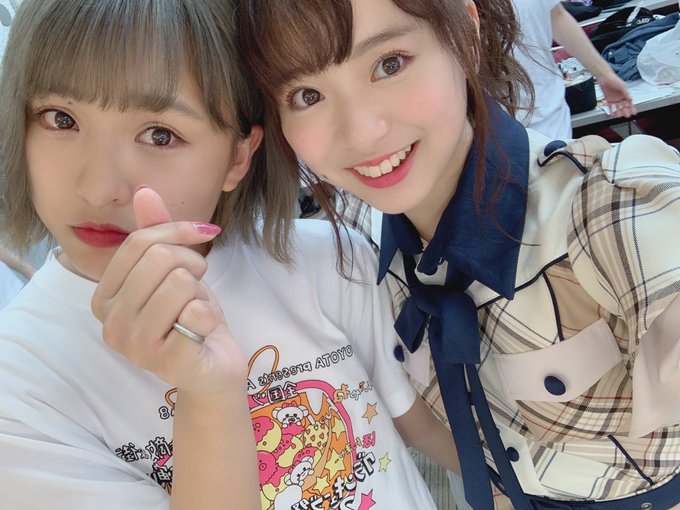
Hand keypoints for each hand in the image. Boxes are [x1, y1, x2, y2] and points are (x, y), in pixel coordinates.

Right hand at [92, 187, 247, 399]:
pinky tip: (202, 335)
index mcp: (105, 297)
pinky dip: (210, 318)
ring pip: (180, 283)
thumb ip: (157, 233)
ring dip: (201, 294)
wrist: (212, 368)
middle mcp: (110, 323)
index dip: (178, 231)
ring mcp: (134, 346)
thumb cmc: (190, 318)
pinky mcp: (165, 362)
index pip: (138, 242)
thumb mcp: (175, 270)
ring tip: (196, 314)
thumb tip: (143, 190)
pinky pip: (198, 313)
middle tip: (197, 289)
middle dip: (194, 265)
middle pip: (160, 259)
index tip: (203, 234)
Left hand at [597, 72, 637, 117]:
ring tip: (619, 116)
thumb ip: (626, 93)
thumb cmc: (614, 79)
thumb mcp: (622, 86)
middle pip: (624, 106)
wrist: (605, 78)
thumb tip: (630, 99)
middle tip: (627, 115)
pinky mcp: (608, 99)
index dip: (632, 107)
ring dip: (618, 112)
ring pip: (617, 108)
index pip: (630, 102)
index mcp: (625, 94)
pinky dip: (610, 110)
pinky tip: (611, 114)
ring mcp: (614, 99)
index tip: (634, 112)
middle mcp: (620, 97)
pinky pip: (610, 106)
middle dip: (626, 111)